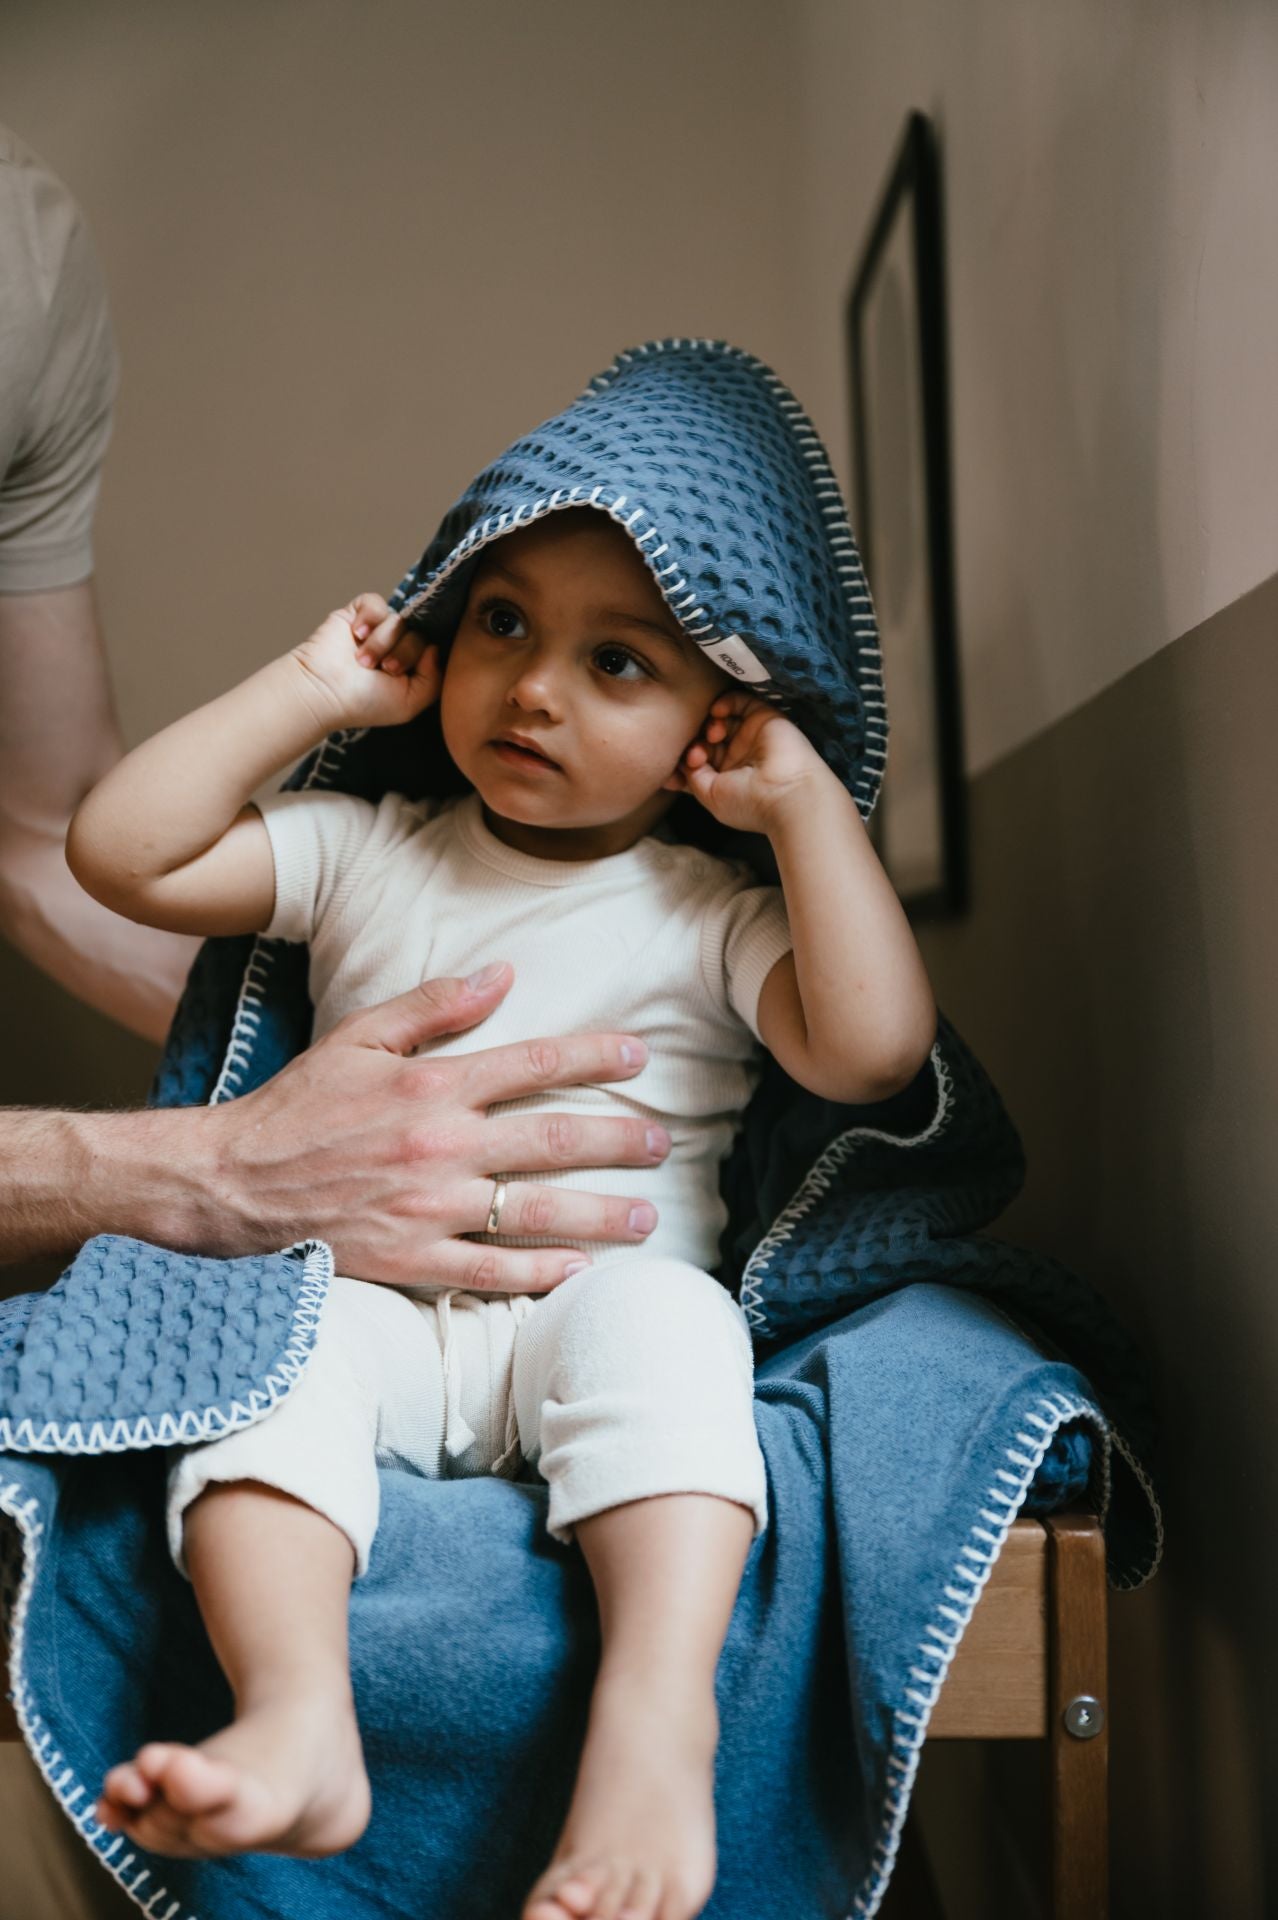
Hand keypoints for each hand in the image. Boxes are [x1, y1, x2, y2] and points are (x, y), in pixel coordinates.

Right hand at [202, 964, 670, 1290]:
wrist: (230, 1185)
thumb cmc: (294, 1106)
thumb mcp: (357, 1037)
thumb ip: (433, 1005)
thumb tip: (502, 973)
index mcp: (431, 1085)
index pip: (534, 1063)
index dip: (594, 1057)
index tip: (639, 1057)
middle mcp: (441, 1146)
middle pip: (553, 1140)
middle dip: (618, 1139)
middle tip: (662, 1141)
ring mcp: (429, 1209)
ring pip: (535, 1210)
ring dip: (600, 1214)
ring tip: (647, 1216)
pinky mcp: (411, 1261)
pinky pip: (490, 1273)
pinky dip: (538, 1273)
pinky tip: (580, 1270)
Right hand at [290, 593, 439, 731]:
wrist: (325, 691)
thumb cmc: (364, 703)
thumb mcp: (410, 702)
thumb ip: (434, 680)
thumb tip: (434, 647)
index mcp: (410, 667)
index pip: (433, 648)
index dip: (422, 658)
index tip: (399, 675)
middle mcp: (396, 646)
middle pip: (418, 633)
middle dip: (402, 653)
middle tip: (383, 669)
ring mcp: (376, 629)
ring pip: (398, 619)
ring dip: (381, 643)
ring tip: (362, 660)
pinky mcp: (356, 614)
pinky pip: (375, 602)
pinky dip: (369, 617)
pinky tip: (357, 634)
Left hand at [671, 692, 835, 835]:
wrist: (787, 794)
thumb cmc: (748, 802)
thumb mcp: (710, 795)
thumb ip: (692, 775)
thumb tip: (683, 760)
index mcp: (727, 778)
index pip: (698, 761)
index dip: (683, 760)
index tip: (679, 768)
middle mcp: (738, 756)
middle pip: (705, 739)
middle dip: (694, 743)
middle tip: (695, 755)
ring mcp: (750, 737)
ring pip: (720, 720)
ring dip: (709, 725)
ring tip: (713, 737)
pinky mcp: (763, 718)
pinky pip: (739, 701)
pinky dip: (724, 703)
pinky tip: (717, 713)